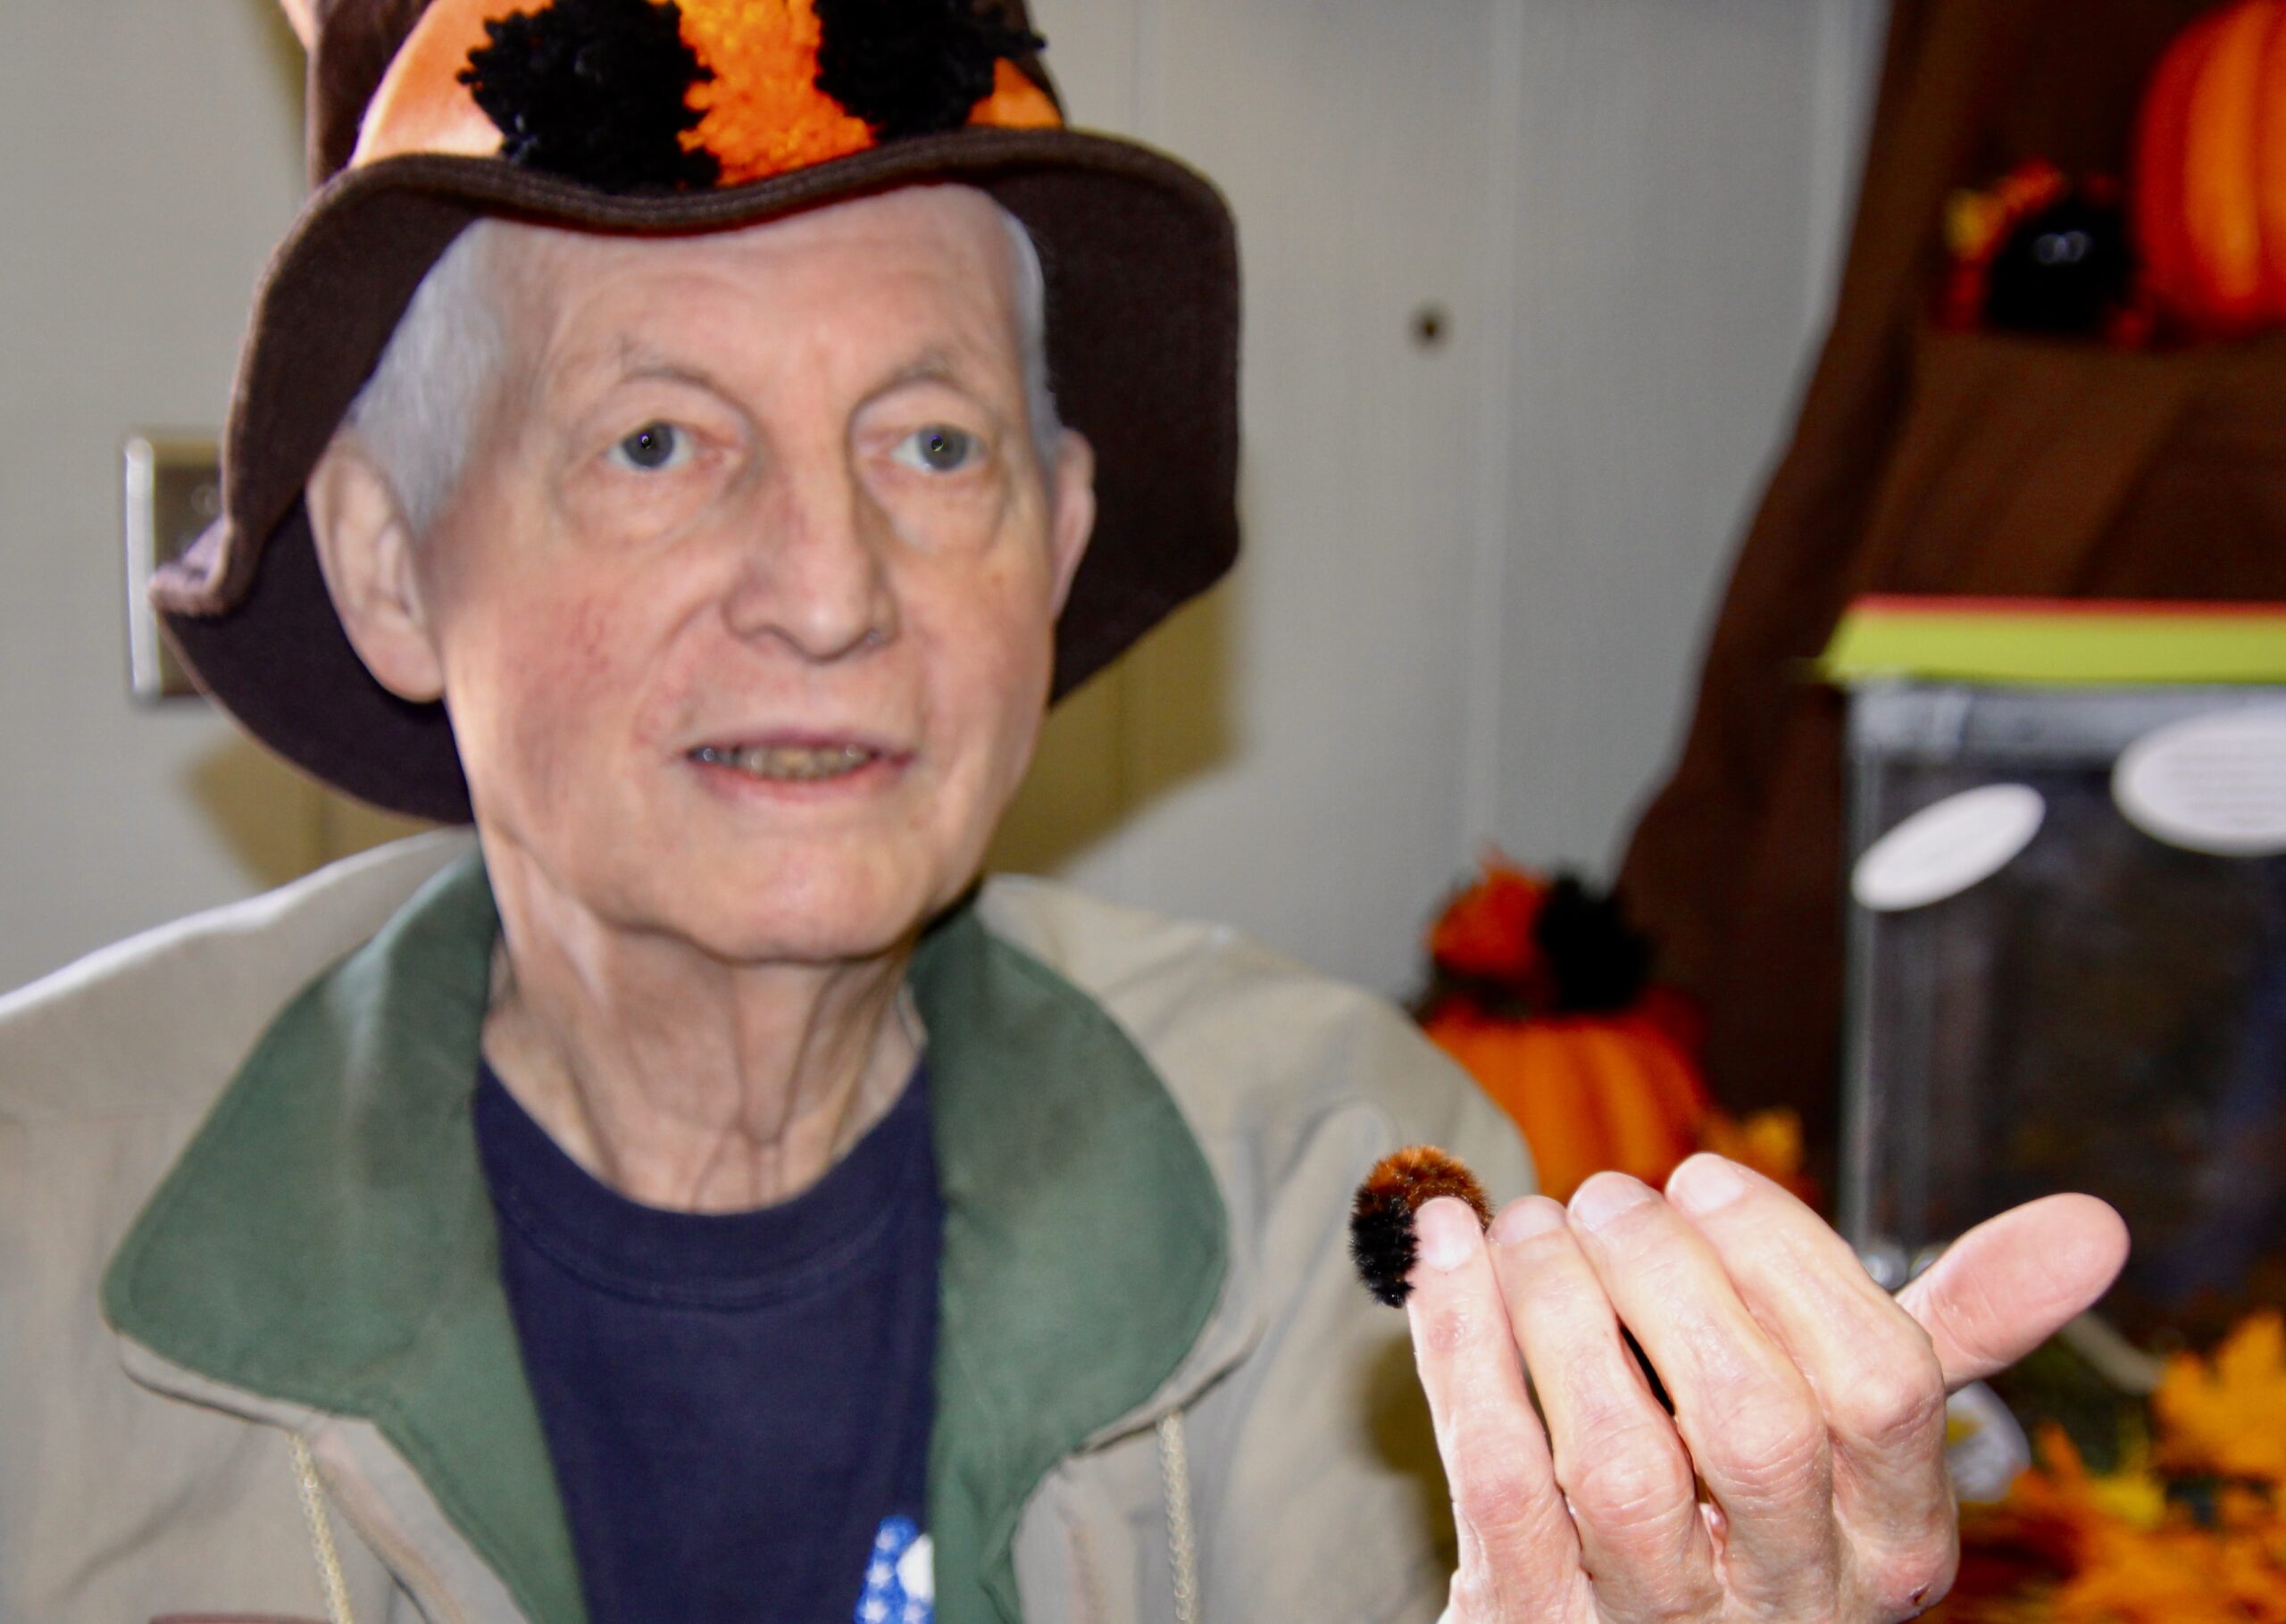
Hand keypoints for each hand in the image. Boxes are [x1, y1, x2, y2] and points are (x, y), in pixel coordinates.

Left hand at [1404, 1155, 2126, 1621]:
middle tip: (1611, 1196)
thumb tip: (2094, 1223)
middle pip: (1752, 1423)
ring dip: (1557, 1306)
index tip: (1707, 1179)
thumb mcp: (1860, 1438)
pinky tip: (1448, 1249)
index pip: (1882, 1388)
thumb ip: (1958, 1329)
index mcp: (1891, 1541)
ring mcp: (1652, 1621)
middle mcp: (1788, 1598)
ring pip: (1614, 1457)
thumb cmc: (1747, 1504)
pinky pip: (1493, 1473)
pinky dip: (1461, 1343)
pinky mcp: (1529, 1617)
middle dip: (1670, 1276)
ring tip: (1532, 1224)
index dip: (1789, 1258)